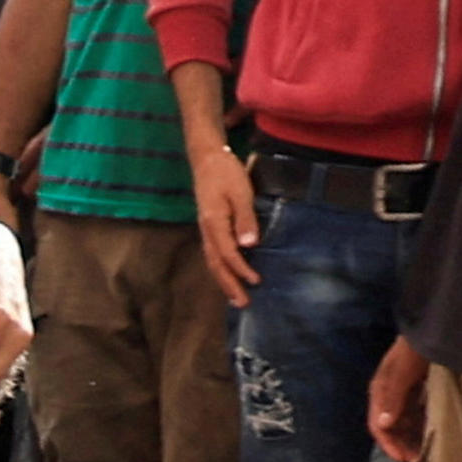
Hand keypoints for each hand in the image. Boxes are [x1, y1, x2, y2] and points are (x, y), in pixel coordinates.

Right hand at [186, 133, 263, 305]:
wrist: (207, 159)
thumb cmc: (226, 173)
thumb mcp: (240, 192)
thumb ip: (245, 218)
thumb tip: (250, 244)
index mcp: (213, 223)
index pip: (227, 253)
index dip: (241, 269)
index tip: (255, 281)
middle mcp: (207, 230)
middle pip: (215, 264)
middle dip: (229, 285)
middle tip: (242, 303)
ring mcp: (206, 230)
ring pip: (212, 262)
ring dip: (224, 281)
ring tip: (236, 297)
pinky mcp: (209, 227)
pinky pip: (214, 254)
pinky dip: (222, 269)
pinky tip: (230, 274)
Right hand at [368, 333, 433, 461]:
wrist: (433, 327)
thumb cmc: (414, 350)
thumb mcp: (402, 373)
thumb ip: (393, 398)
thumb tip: (383, 425)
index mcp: (380, 392)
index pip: (378, 425)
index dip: (389, 444)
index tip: (404, 459)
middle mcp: (388, 395)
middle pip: (390, 426)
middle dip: (401, 444)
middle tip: (417, 460)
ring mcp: (403, 391)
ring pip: (404, 421)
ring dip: (412, 437)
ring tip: (425, 451)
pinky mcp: (417, 388)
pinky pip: (417, 412)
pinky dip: (422, 424)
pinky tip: (432, 431)